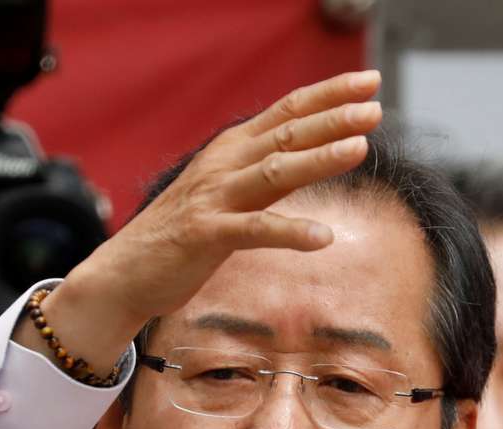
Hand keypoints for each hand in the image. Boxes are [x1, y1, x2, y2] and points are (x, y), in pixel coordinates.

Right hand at [26, 70, 383, 370]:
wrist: (127, 271)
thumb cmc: (184, 232)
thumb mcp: (230, 191)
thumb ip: (268, 169)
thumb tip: (315, 151)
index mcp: (233, 150)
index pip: (287, 110)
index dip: (329, 94)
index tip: (370, 82)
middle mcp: (225, 165)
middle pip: (286, 133)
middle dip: (333, 118)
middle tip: (374, 107)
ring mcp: (215, 198)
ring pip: (275, 171)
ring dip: (318, 158)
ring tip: (359, 148)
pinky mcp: (207, 235)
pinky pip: (255, 231)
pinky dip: (290, 232)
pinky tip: (324, 237)